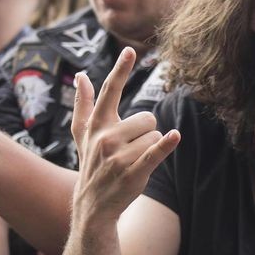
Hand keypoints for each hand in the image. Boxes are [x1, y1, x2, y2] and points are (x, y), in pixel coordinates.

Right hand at [70, 47, 179, 223]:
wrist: (94, 204)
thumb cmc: (92, 163)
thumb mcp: (83, 134)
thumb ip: (83, 104)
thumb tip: (80, 77)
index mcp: (96, 125)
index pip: (110, 92)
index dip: (121, 70)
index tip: (129, 50)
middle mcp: (105, 138)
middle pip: (147, 117)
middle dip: (146, 132)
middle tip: (131, 149)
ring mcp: (119, 156)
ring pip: (155, 134)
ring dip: (151, 147)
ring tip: (134, 161)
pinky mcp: (134, 171)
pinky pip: (156, 151)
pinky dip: (166, 144)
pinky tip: (174, 137)